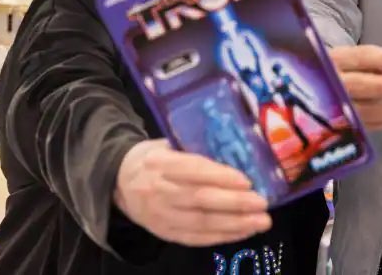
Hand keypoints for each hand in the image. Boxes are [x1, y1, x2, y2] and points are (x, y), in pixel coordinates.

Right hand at [114, 139, 270, 246]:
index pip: (192, 170)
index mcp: (160, 162)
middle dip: (234, 203)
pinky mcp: (164, 232)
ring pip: (201, 222)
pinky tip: (243, 231)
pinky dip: (222, 236)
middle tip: (261, 203)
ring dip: (234, 224)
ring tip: (260, 221)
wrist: (119, 182)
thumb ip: (195, 147)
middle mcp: (158, 190)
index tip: (246, 180)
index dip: (220, 176)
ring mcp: (160, 215)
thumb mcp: (167, 144)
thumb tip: (236, 151)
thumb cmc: (154, 158)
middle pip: (200, 199)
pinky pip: (196, 238)